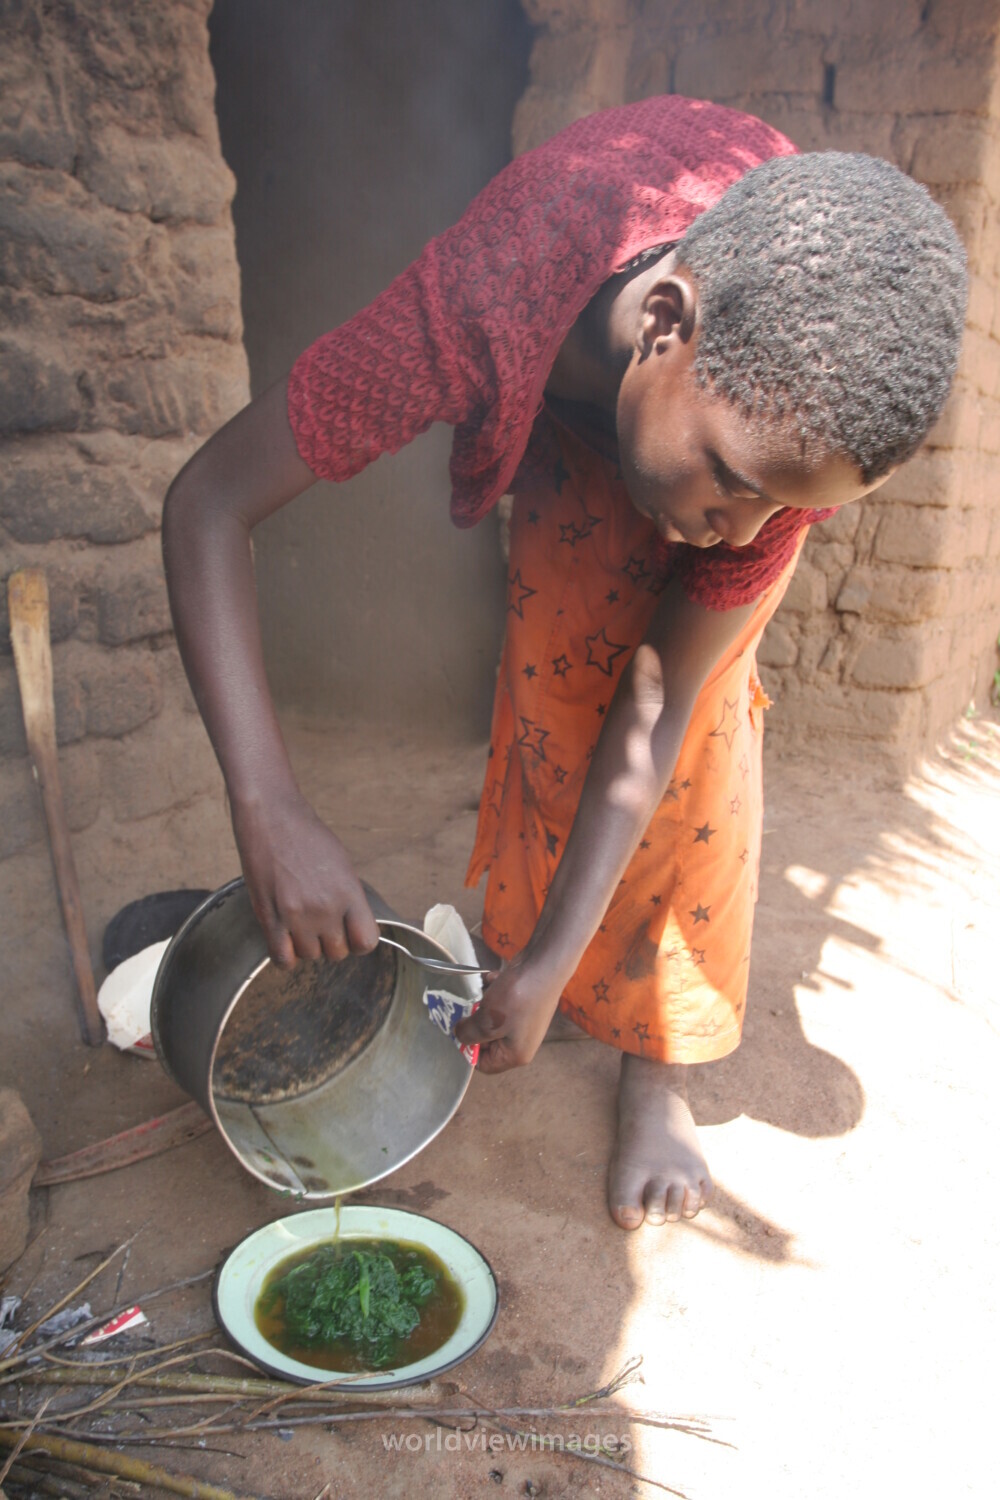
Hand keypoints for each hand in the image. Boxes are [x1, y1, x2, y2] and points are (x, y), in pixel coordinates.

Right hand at [231, 789, 378, 967]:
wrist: (271, 817)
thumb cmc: (307, 836)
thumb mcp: (342, 863)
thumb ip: (349, 898)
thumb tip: (353, 926)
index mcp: (349, 892)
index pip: (367, 942)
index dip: (359, 941)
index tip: (350, 933)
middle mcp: (326, 908)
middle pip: (337, 953)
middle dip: (330, 942)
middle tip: (319, 922)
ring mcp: (297, 915)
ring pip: (310, 956)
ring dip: (306, 945)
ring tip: (299, 921)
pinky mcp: (270, 918)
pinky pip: (283, 958)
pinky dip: (285, 954)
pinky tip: (284, 937)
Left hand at [455, 952, 567, 1074]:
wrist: (545, 963)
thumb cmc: (518, 998)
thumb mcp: (486, 1021)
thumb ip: (468, 1033)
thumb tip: (460, 1035)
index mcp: (516, 1054)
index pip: (484, 1063)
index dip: (468, 1048)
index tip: (460, 1028)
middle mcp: (522, 1040)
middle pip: (486, 1038)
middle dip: (475, 1021)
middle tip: (468, 1006)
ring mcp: (524, 1020)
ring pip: (491, 1016)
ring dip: (483, 1002)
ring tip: (485, 990)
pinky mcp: (524, 1001)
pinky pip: (500, 1000)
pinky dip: (494, 989)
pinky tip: (495, 979)